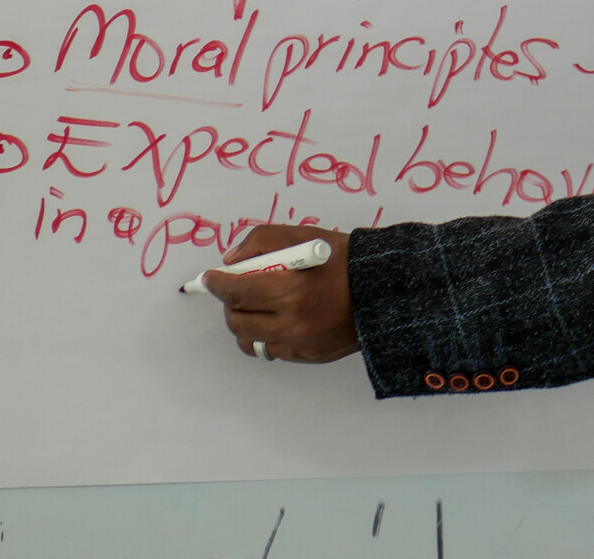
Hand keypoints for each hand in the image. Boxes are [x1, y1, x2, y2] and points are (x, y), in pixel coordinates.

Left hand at [204, 224, 357, 364]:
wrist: (384, 290)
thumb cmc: (346, 260)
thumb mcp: (306, 236)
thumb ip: (263, 241)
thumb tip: (232, 261)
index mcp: (291, 290)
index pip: (236, 291)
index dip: (217, 284)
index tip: (210, 278)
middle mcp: (293, 323)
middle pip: (238, 320)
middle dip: (230, 304)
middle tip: (236, 289)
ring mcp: (300, 344)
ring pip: (250, 341)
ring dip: (245, 323)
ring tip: (257, 307)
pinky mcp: (309, 356)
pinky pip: (273, 350)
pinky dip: (268, 335)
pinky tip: (280, 318)